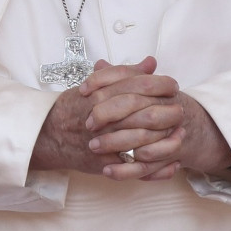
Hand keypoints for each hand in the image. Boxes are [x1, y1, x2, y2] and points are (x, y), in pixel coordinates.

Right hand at [30, 57, 177, 175]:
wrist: (49, 134)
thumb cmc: (74, 107)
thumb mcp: (95, 84)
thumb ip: (124, 73)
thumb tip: (151, 63)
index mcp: (101, 94)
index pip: (139, 85)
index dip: (161, 84)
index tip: (173, 85)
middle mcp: (103, 116)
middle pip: (145, 112)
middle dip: (168, 111)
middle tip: (181, 109)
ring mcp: (104, 141)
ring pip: (144, 140)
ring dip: (166, 138)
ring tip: (181, 133)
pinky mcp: (106, 163)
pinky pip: (137, 168)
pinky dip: (158, 167)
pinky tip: (172, 161)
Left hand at [83, 57, 230, 180]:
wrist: (194, 130)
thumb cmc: (161, 106)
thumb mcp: (143, 88)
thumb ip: (123, 76)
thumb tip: (100, 64)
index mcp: (162, 87)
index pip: (133, 79)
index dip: (106, 82)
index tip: (84, 90)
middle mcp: (169, 107)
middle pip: (136, 107)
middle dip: (108, 115)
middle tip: (88, 124)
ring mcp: (171, 133)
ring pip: (142, 139)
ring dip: (115, 144)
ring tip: (93, 147)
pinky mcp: (169, 157)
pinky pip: (147, 167)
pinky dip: (126, 170)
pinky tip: (107, 170)